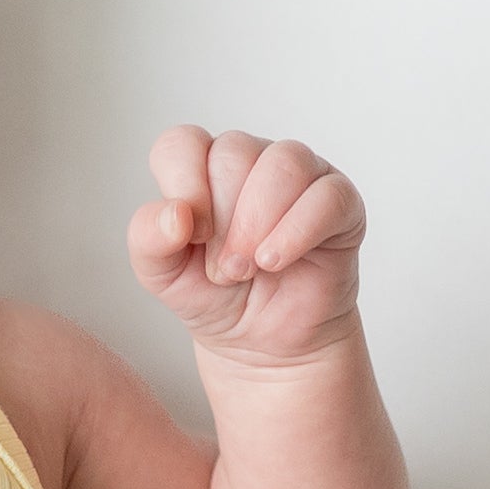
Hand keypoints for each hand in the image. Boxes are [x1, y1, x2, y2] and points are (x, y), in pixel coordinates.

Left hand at [127, 129, 366, 364]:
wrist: (262, 345)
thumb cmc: (214, 297)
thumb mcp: (162, 276)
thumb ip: (149, 240)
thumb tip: (175, 214)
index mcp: (204, 168)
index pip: (183, 143)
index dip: (183, 185)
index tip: (191, 235)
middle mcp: (252, 161)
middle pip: (233, 152)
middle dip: (223, 220)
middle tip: (225, 268)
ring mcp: (300, 176)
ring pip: (283, 163)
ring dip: (258, 223)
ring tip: (249, 268)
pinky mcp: (340, 202)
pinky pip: (326, 196)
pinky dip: (296, 231)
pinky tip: (276, 261)